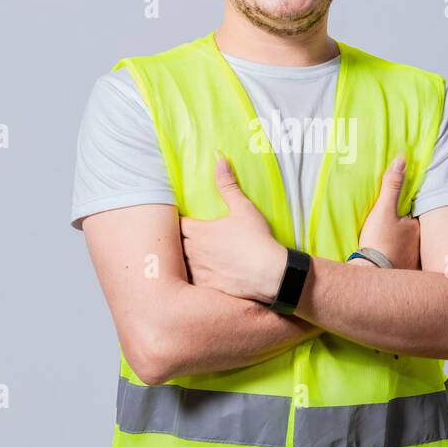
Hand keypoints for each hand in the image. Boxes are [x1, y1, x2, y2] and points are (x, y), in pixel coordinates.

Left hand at [180, 152, 287, 303]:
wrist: (271, 274)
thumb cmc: (256, 239)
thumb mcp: (243, 208)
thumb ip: (227, 184)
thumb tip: (218, 158)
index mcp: (198, 231)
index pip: (177, 224)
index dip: (180, 223)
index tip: (186, 222)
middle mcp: (193, 252)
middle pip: (176, 245)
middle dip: (180, 242)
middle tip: (189, 240)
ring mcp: (198, 272)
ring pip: (182, 265)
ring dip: (186, 261)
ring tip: (195, 259)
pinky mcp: (207, 288)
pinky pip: (193, 284)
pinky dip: (196, 279)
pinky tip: (204, 278)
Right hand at [358, 155, 419, 269]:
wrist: (371, 276)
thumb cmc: (379, 243)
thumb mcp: (383, 211)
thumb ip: (392, 186)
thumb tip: (402, 160)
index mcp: (417, 228)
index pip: (415, 213)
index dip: (407, 209)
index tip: (398, 208)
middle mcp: (420, 245)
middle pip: (412, 231)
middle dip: (406, 229)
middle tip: (391, 229)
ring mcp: (413, 261)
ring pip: (409, 247)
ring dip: (403, 246)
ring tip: (389, 244)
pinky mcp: (404, 274)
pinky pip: (403, 262)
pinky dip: (398, 259)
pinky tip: (389, 259)